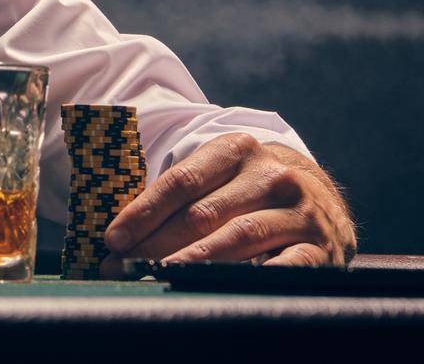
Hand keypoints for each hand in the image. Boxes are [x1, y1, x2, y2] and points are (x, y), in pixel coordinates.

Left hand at [99, 134, 356, 274]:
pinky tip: (228, 286)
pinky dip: (257, 275)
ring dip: (195, 260)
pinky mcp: (321, 244)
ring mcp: (299, 210)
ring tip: (162, 275)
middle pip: (203, 213)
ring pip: (239, 236)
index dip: (143, 211)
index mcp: (236, 150)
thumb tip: (120, 236)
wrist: (320, 196)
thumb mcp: (219, 177)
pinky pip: (288, 263)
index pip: (180, 181)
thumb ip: (179, 197)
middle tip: (124, 267)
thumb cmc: (248, 189)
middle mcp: (270, 176)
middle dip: (157, 244)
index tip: (114, 239)